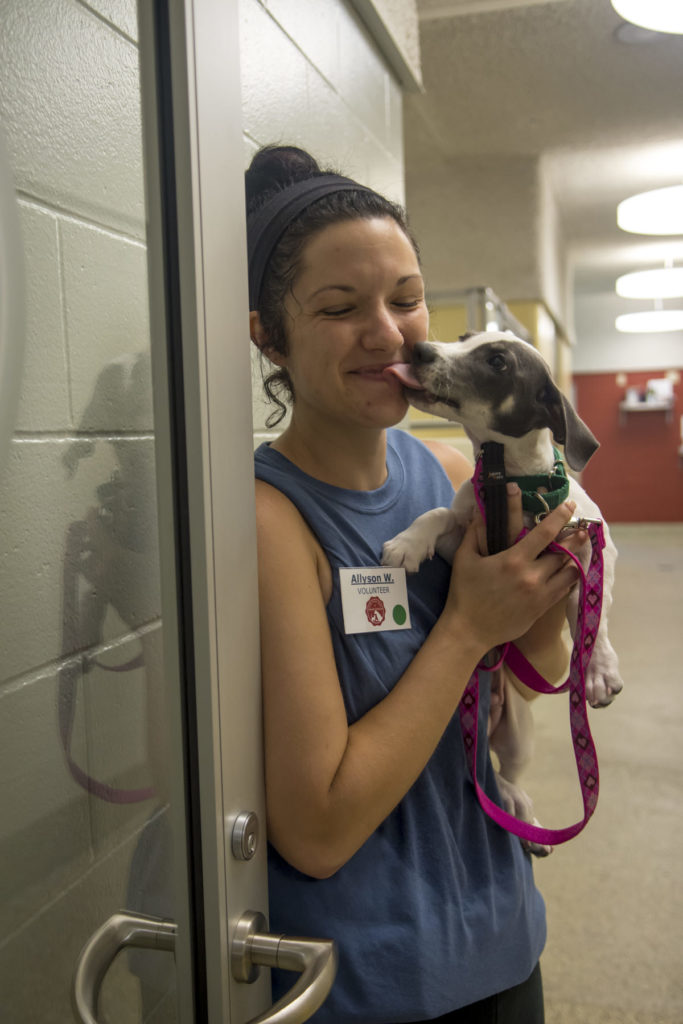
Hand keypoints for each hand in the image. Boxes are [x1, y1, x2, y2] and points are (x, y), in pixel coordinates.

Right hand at [446, 483, 580, 652]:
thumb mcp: (464, 559)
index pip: (545, 533)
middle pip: (563, 553)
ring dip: (575, 560)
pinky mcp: (541, 609)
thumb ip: (474, 532)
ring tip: (580, 550)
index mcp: (513, 560)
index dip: (560, 516)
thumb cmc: (464, 593)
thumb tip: (480, 510)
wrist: (469, 631)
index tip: (570, 505)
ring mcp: (540, 594)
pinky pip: (563, 590)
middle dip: (575, 538)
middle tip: (583, 529)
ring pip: (568, 573)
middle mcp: (531, 576)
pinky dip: (569, 579)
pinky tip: (570, 572)